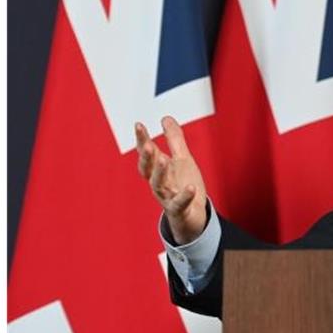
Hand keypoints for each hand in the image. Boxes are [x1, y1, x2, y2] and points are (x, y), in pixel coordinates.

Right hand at [135, 116, 207, 244]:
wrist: (193, 215)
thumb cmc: (183, 184)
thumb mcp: (181, 159)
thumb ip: (174, 140)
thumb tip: (165, 118)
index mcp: (159, 169)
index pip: (147, 153)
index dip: (142, 140)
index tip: (139, 125)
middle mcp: (158, 182)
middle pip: (148, 169)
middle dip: (146, 157)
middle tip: (147, 144)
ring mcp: (167, 197)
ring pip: (159, 185)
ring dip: (160, 173)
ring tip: (165, 160)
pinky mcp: (178, 209)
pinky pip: (179, 203)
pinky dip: (184, 196)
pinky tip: (191, 188)